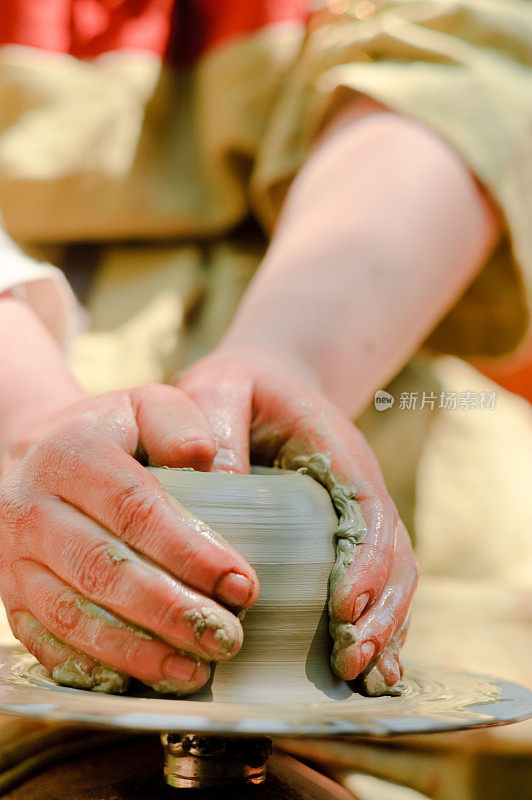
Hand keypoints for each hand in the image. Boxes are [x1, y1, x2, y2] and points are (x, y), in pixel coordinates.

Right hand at [0, 384, 258, 693]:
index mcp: (70, 455)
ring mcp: (13, 559)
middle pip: (104, 570)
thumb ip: (179, 421)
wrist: (38, 456)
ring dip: (139, 651)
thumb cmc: (112, 434)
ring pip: (73, 616)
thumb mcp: (146, 404)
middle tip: (228, 637)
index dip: (190, 552)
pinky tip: (145, 679)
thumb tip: (207, 459)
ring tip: (197, 670)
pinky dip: (98, 668)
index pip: (134, 509)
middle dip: (172, 612)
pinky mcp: (11, 597)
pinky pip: (48, 643)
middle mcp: (30, 508)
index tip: (242, 584)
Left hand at [178, 346, 417, 693]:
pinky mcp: (341, 539)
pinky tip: (363, 668)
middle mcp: (356, 488)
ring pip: (393, 577)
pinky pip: (374, 585)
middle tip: (351, 660)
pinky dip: (375, 624)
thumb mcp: (220, 386)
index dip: (365, 561)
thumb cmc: (238, 388)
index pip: (367, 509)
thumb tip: (218, 481)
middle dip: (380, 611)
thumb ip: (217, 422)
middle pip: (392, 553)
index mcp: (336, 452)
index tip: (344, 606)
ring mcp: (354, 516)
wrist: (263, 385)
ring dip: (383, 627)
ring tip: (359, 674)